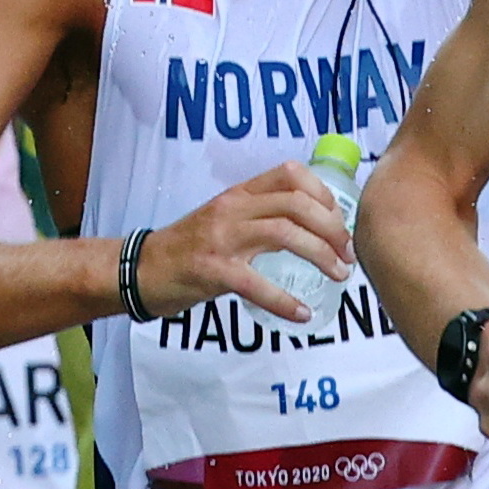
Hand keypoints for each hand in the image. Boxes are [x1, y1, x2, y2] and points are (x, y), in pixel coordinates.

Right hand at [131, 164, 351, 324]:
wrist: (140, 269)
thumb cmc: (188, 247)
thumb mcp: (225, 218)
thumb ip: (260, 214)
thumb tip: (311, 225)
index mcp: (239, 194)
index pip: (290, 173)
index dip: (324, 194)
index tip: (340, 220)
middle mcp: (232, 209)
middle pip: (296, 203)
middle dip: (332, 227)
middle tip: (348, 253)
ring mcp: (221, 239)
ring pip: (284, 234)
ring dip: (320, 255)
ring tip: (338, 276)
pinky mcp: (212, 271)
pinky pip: (256, 285)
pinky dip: (284, 301)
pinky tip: (301, 314)